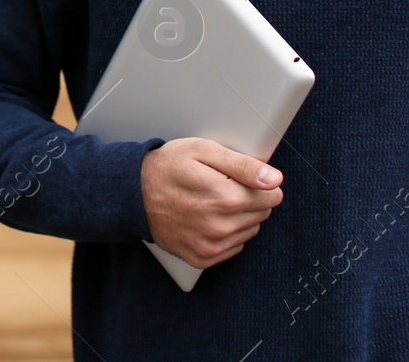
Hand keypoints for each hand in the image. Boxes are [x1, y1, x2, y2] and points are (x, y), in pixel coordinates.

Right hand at [139, 137, 283, 268]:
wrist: (133, 193)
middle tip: (222, 186)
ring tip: (212, 201)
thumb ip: (243, 165)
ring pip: (250, 231)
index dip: (261, 183)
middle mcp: (221, 226)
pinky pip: (234, 247)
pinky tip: (207, 218)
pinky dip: (226, 233)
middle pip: (263, 214)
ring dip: (239, 217)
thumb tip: (275, 179)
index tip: (243, 177)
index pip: (273, 195)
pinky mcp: (202, 258)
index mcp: (226, 197)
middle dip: (250, 198)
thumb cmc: (168, 167)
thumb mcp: (204, 151)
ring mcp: (210, 245)